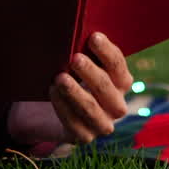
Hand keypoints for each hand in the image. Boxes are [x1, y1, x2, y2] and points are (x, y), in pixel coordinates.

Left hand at [9, 32, 132, 144]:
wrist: (47, 111)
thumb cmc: (67, 77)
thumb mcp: (77, 64)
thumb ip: (81, 50)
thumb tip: (73, 30)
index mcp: (121, 82)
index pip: (118, 66)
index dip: (107, 52)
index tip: (93, 36)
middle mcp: (117, 105)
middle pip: (107, 88)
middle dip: (91, 72)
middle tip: (75, 58)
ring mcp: (102, 124)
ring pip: (92, 109)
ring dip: (76, 92)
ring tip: (60, 77)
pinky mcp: (84, 137)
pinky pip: (75, 125)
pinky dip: (63, 108)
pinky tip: (53, 93)